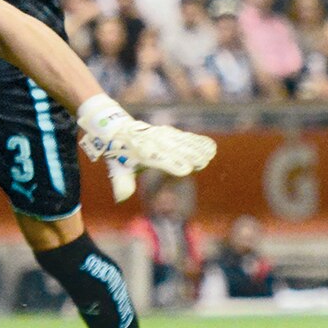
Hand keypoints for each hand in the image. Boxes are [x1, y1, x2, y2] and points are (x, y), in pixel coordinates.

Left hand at [76, 93, 217, 202]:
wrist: (118, 128)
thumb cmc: (119, 153)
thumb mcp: (117, 168)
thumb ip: (122, 182)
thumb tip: (120, 198)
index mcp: (141, 152)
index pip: (159, 159)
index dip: (172, 164)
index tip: (186, 170)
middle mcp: (153, 142)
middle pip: (174, 149)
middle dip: (189, 155)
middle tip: (205, 161)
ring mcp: (161, 135)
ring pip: (181, 141)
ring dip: (197, 147)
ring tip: (211, 153)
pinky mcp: (168, 133)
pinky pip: (183, 136)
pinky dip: (196, 140)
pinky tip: (208, 145)